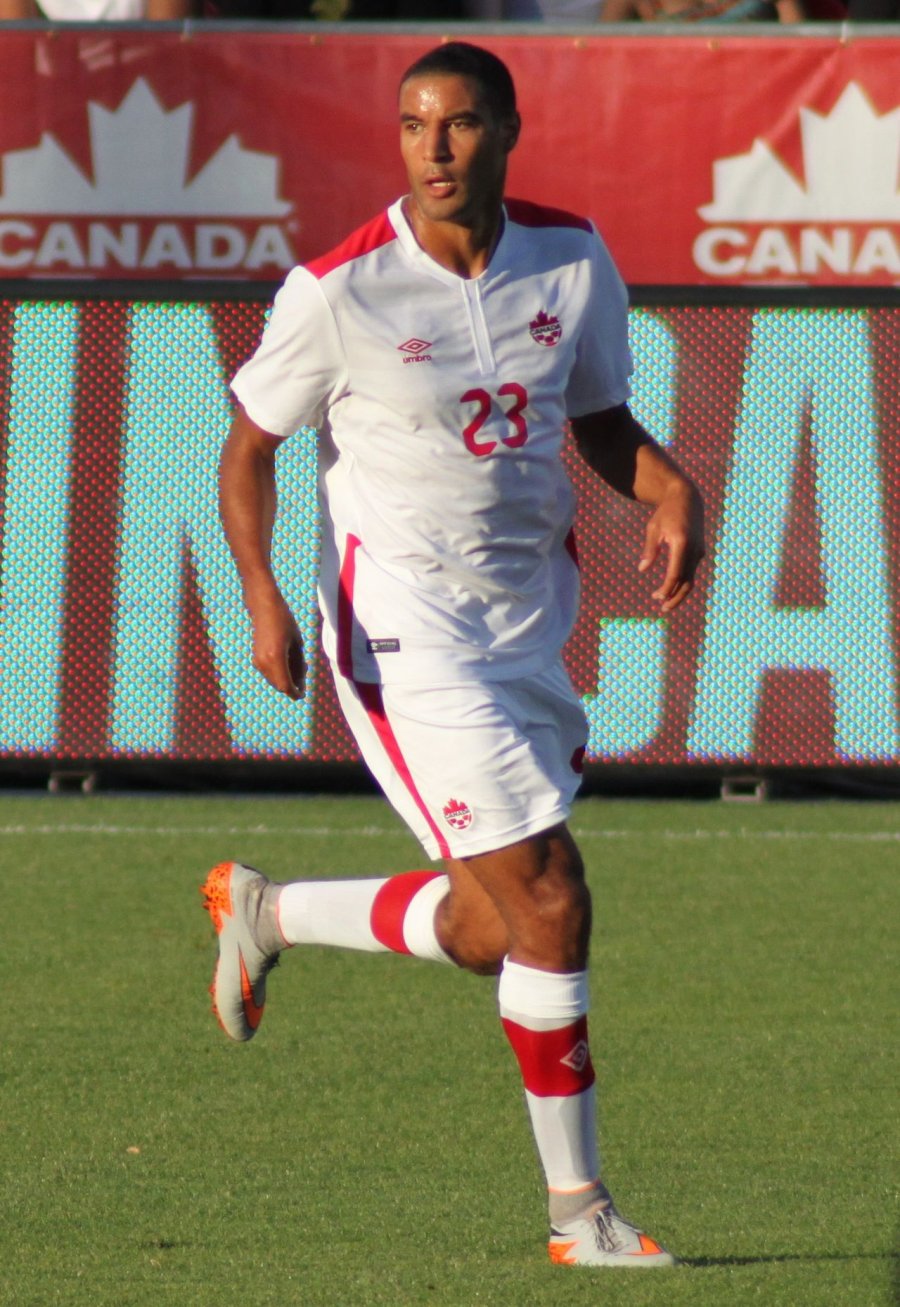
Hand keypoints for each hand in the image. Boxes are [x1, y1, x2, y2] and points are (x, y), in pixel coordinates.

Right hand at [249, 594, 305, 699]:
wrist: (264, 607)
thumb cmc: (284, 621)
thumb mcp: (297, 643)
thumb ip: (299, 663)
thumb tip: (301, 681)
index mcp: (276, 658)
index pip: (285, 685)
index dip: (295, 693)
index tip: (303, 695)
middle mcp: (264, 662)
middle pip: (279, 685)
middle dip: (292, 686)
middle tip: (303, 678)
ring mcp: (257, 661)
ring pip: (273, 680)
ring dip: (285, 679)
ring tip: (298, 667)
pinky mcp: (255, 658)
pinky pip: (269, 673)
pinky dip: (279, 673)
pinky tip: (288, 663)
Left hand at [638, 481, 704, 612]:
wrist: (687, 498)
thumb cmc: (666, 512)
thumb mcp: (653, 528)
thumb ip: (650, 550)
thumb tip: (642, 570)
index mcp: (681, 543)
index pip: (675, 573)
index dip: (667, 588)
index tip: (657, 597)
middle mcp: (694, 550)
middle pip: (687, 581)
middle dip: (675, 598)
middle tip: (662, 608)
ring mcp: (699, 551)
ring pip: (691, 579)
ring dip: (679, 593)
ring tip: (665, 603)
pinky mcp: (700, 552)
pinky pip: (692, 571)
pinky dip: (683, 582)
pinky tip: (671, 588)